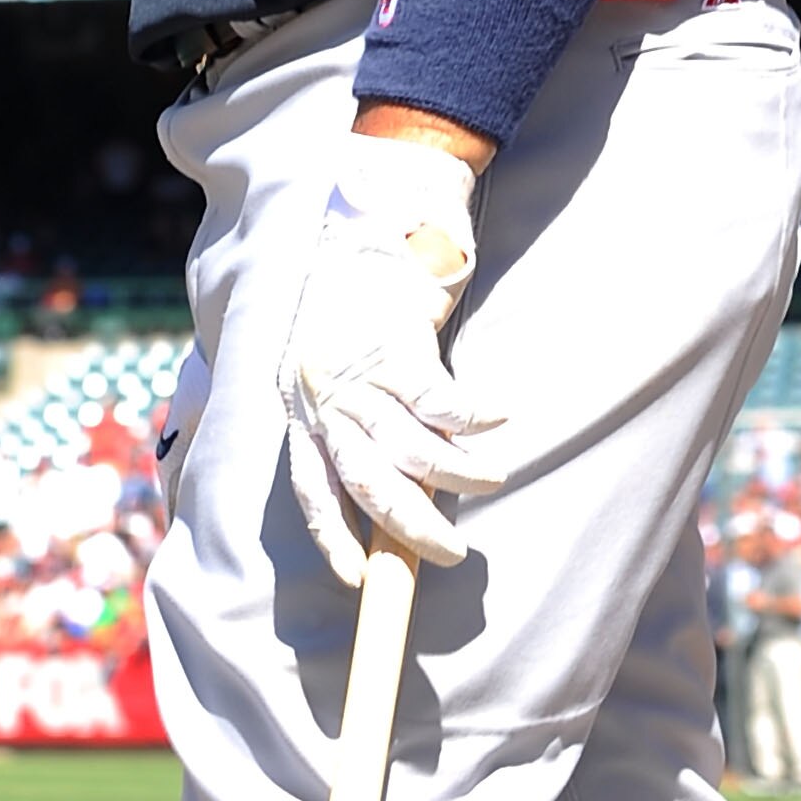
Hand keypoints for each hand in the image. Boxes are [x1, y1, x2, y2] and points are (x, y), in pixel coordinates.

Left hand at [277, 135, 503, 587]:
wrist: (362, 220)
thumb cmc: (348, 298)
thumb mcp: (324, 359)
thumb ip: (342, 414)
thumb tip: (389, 476)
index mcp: (300, 405)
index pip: (309, 489)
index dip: (331, 537)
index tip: (355, 580)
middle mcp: (323, 396)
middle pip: (367, 483)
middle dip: (409, 529)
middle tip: (448, 555)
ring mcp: (358, 372)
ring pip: (412, 450)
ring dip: (459, 474)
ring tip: (493, 479)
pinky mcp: (397, 344)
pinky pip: (442, 401)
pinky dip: (475, 418)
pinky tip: (500, 418)